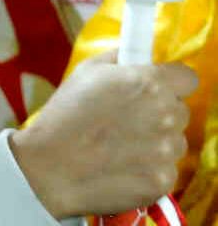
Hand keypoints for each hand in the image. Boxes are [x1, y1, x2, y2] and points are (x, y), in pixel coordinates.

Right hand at [11, 51, 196, 218]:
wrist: (49, 166)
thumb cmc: (64, 115)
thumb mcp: (85, 72)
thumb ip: (118, 59)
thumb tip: (134, 56)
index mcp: (149, 84)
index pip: (187, 78)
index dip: (171, 82)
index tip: (156, 89)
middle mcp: (166, 116)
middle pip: (179, 111)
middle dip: (159, 113)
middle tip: (126, 119)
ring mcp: (167, 151)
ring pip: (174, 143)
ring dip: (155, 143)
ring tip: (118, 146)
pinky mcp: (163, 180)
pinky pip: (165, 170)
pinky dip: (148, 170)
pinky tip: (120, 166)